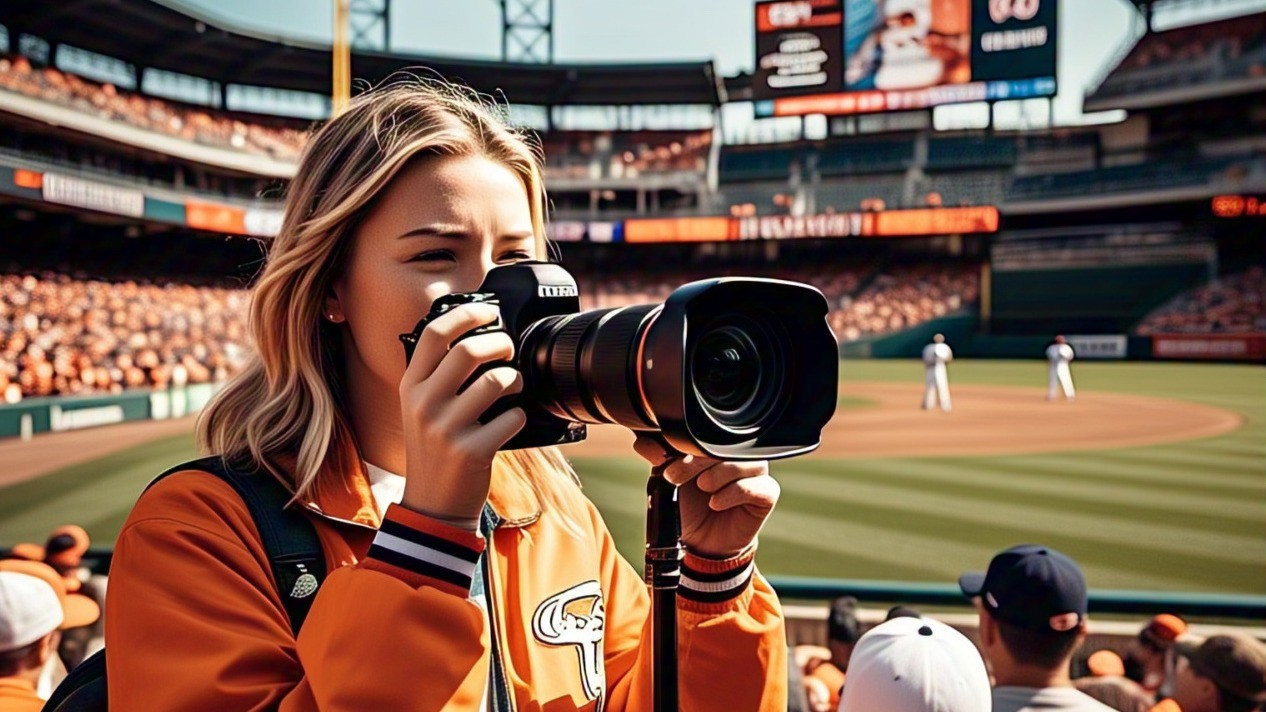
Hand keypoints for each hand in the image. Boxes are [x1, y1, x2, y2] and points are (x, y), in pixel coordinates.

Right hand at [399, 302, 525, 523]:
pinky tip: (511, 420)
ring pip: (497, 381)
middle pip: (469, 351)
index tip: (487, 311)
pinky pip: (512, 417)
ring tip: (513, 387)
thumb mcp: (420, 407)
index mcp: (411, 387)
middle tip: (509, 349)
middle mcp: (424, 404)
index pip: (435, 334)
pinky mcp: (471, 451)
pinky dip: (519, 415)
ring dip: (516, 379)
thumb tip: (476, 334)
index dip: (465, 315)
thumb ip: (438, 374)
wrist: (433, 504)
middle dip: (500, 343)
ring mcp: (446, 429)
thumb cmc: (434, 448)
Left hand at [632, 435, 778, 558]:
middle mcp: (739, 455)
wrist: (703, 543)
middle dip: (696, 460)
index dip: (684, 443)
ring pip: (744, 462)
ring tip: (702, 488)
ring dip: (718, 474)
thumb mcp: (668, 482)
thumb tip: (641, 442)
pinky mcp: (766, 494)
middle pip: (725, 446)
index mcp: (717, 446)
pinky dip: (733, 493)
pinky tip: (716, 503)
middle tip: (674, 476)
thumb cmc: (689, 507)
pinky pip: (756, 486)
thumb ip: (659, 459)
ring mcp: (756, 473)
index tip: (661, 459)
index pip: (705, 434)